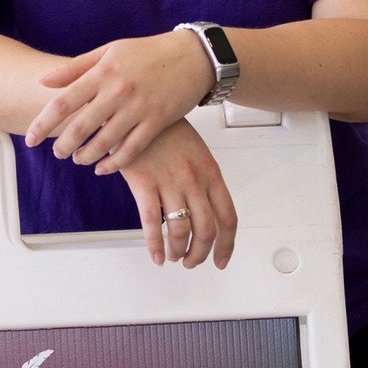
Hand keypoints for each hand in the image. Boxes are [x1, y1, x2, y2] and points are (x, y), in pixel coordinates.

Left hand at [26, 31, 211, 172]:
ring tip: (78, 160)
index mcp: (103, 72)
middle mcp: (118, 91)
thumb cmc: (148, 52)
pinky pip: (131, 150)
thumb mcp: (109, 51)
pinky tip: (103, 167)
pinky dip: (114, 163)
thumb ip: (76, 67)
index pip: (63, 102)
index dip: (42, 123)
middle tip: (56, 153)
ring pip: (104, 143)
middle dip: (62, 146)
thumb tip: (43, 80)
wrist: (193, 56)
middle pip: (80, 127)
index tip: (30, 139)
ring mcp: (139, 108)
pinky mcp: (157, 121)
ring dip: (86, 157)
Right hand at [118, 122, 235, 269]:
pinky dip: (156, 245)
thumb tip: (208, 210)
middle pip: (206, 230)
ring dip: (178, 251)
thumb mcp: (197, 152)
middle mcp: (194, 180)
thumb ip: (204, 180)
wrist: (140, 106)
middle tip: (193, 262)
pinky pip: (153, 223)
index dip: (227, 244)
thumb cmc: (166, 129)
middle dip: (201, 253)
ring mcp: (170, 181)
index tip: (221, 258)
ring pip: (181, 230)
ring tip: (173, 257)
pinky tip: (156, 255)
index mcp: (210, 173)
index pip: (227, 217)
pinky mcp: (144, 182)